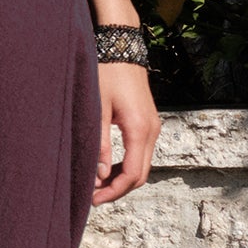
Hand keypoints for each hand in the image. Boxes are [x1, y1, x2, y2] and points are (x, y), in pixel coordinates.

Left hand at [92, 62, 159, 204]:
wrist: (122, 48)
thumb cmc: (107, 74)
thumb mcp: (97, 109)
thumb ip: (99, 144)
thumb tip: (99, 176)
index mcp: (139, 130)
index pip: (131, 174)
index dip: (113, 191)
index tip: (93, 199)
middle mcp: (152, 131)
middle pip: (140, 175)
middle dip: (118, 189)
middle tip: (93, 197)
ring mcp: (153, 127)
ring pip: (142, 166)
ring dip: (122, 178)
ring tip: (97, 183)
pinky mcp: (149, 123)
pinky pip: (141, 153)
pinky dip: (127, 165)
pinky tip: (107, 167)